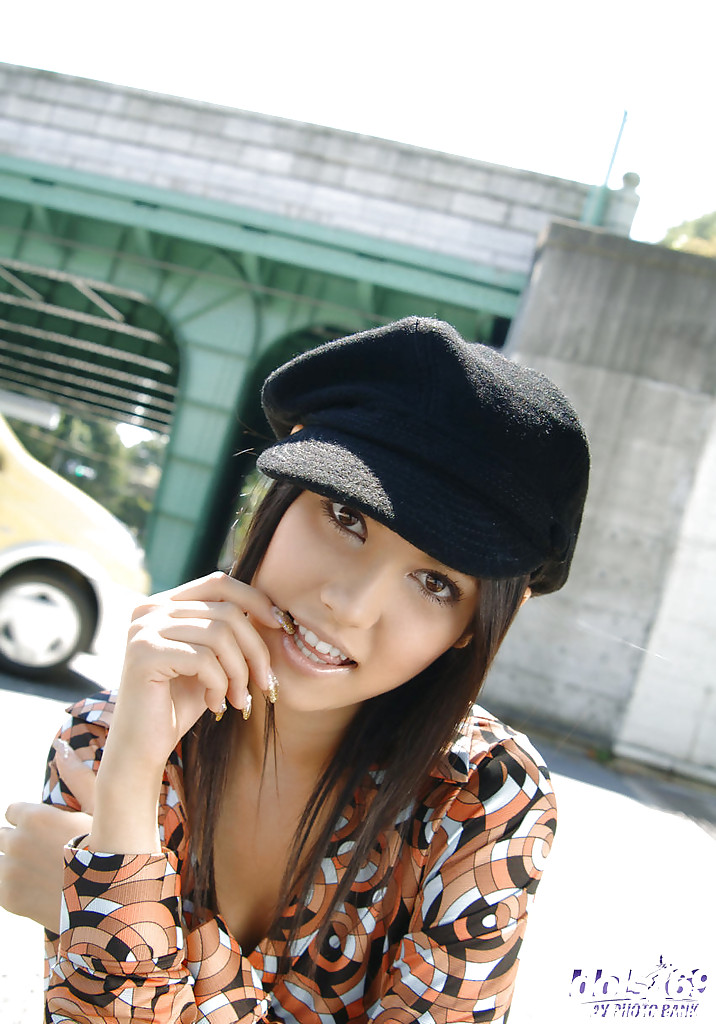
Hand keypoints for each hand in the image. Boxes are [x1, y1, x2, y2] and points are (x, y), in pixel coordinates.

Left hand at [0, 740, 95, 931]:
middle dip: (19, 842)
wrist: (111, 908)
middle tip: (50, 856)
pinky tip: (37, 888)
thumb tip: (59, 743)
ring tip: (42, 874)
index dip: (33, 821)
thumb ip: (75, 774)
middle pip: (3, 835)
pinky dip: (11, 885)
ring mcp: (7, 872)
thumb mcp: (100, 810)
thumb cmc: (112, 852)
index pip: (13, 810)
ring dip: (12, 864)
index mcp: (35, 817)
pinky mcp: (6, 898)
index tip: (53, 834)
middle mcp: (16, 842)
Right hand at [89, 572, 281, 854]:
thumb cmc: (182, 703)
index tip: (281, 627)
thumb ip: (231, 633)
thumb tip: (275, 613)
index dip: (256, 601)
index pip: (219, 583)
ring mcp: (144, 629)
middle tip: (265, 684)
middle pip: (226, 611)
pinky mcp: (144, 654)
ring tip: (238, 699)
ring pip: (219, 634)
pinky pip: (204, 659)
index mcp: (165, 604)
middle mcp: (150, 609)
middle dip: (255, 650)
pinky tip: (216, 705)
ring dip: (239, 672)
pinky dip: (219, 684)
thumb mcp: (213, 660)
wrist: (143, 748)